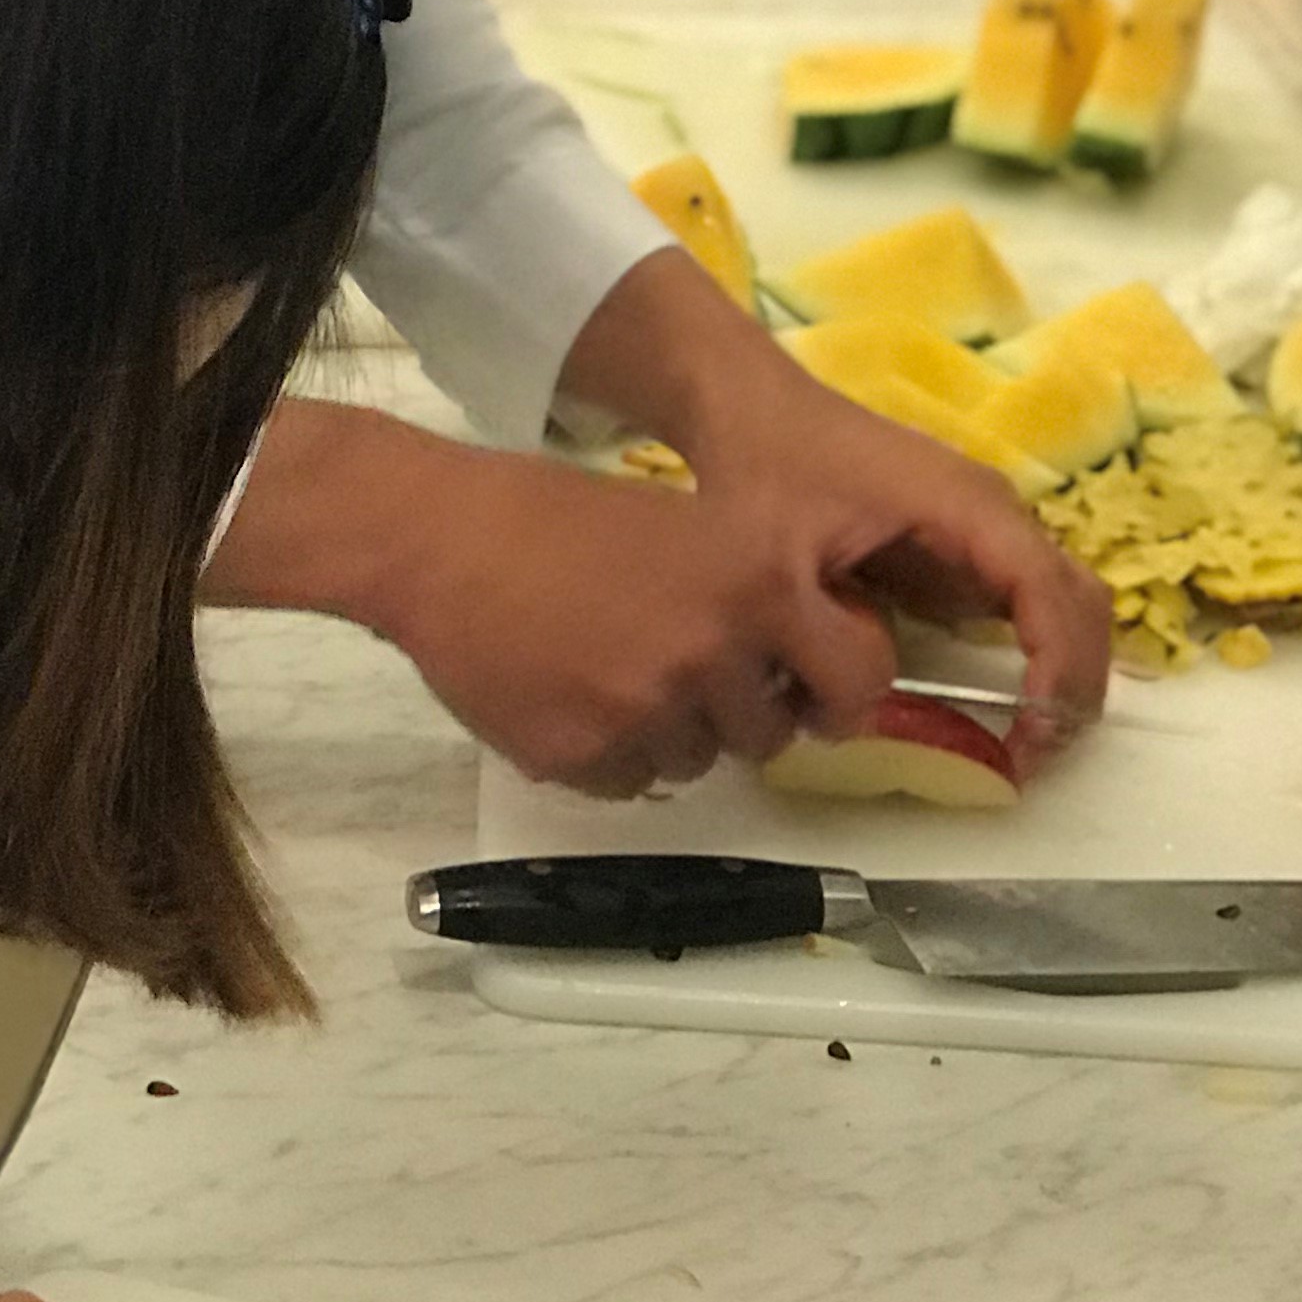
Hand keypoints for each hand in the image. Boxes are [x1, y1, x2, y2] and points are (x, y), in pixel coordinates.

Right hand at [209, 260, 1107, 798]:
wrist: (438, 540)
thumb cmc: (558, 519)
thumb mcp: (684, 526)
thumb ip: (753, 592)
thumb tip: (808, 670)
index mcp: (759, 570)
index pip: (862, 670)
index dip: (849, 684)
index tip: (831, 684)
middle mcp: (722, 642)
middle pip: (785, 730)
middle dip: (762, 715)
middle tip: (716, 682)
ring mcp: (655, 705)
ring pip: (706, 759)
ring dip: (678, 731)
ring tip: (615, 668)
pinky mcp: (592, 754)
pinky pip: (634, 782)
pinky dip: (612, 752)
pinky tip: (570, 695)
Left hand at [646, 284, 1110, 781]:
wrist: (748, 410)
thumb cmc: (759, 472)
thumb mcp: (772, 558)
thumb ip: (822, 633)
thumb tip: (870, 704)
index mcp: (963, 506)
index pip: (1047, 591)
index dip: (1054, 671)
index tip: (1030, 740)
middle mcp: (992, 514)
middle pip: (1079, 602)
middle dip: (1073, 686)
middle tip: (1031, 760)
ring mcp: (982, 533)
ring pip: (1063, 607)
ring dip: (1062, 678)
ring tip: (1024, 748)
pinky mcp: (962, 553)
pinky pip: (1023, 610)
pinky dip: (1033, 664)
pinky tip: (1003, 715)